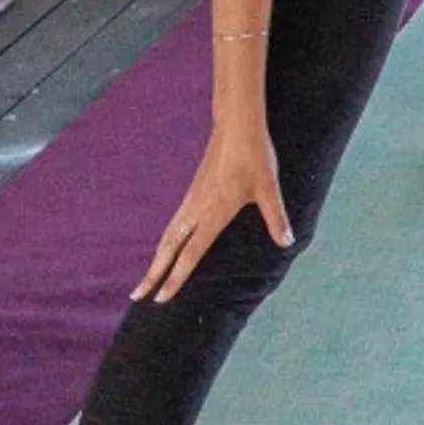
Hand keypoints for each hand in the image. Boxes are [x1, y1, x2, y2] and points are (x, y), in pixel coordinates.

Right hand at [135, 118, 291, 302]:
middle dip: (152, 273)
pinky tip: (166, 247)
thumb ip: (277, 217)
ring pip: (167, 235)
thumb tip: (287, 242)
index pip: (190, 254)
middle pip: (168, 248)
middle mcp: (196, 209)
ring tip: (146, 278)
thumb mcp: (269, 188)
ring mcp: (191, 200)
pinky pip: (173, 223)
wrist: (237, 127)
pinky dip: (165, 241)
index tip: (161, 297)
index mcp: (213, 213)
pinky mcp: (193, 191)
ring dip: (155, 258)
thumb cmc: (254, 157)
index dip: (176, 277)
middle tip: (137, 296)